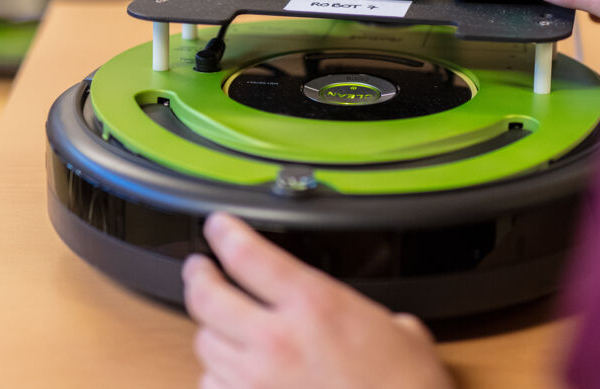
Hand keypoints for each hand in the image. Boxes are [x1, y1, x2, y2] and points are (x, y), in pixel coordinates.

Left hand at [183, 214, 452, 388]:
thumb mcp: (402, 333)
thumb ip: (369, 317)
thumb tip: (376, 323)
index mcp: (315, 305)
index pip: (248, 254)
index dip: (225, 233)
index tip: (218, 226)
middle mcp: (278, 340)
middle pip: (208, 296)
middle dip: (198, 276)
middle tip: (199, 268)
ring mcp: (257, 381)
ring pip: (204, 344)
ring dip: (209, 330)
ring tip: (215, 322)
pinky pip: (210, 386)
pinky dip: (216, 376)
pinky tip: (226, 372)